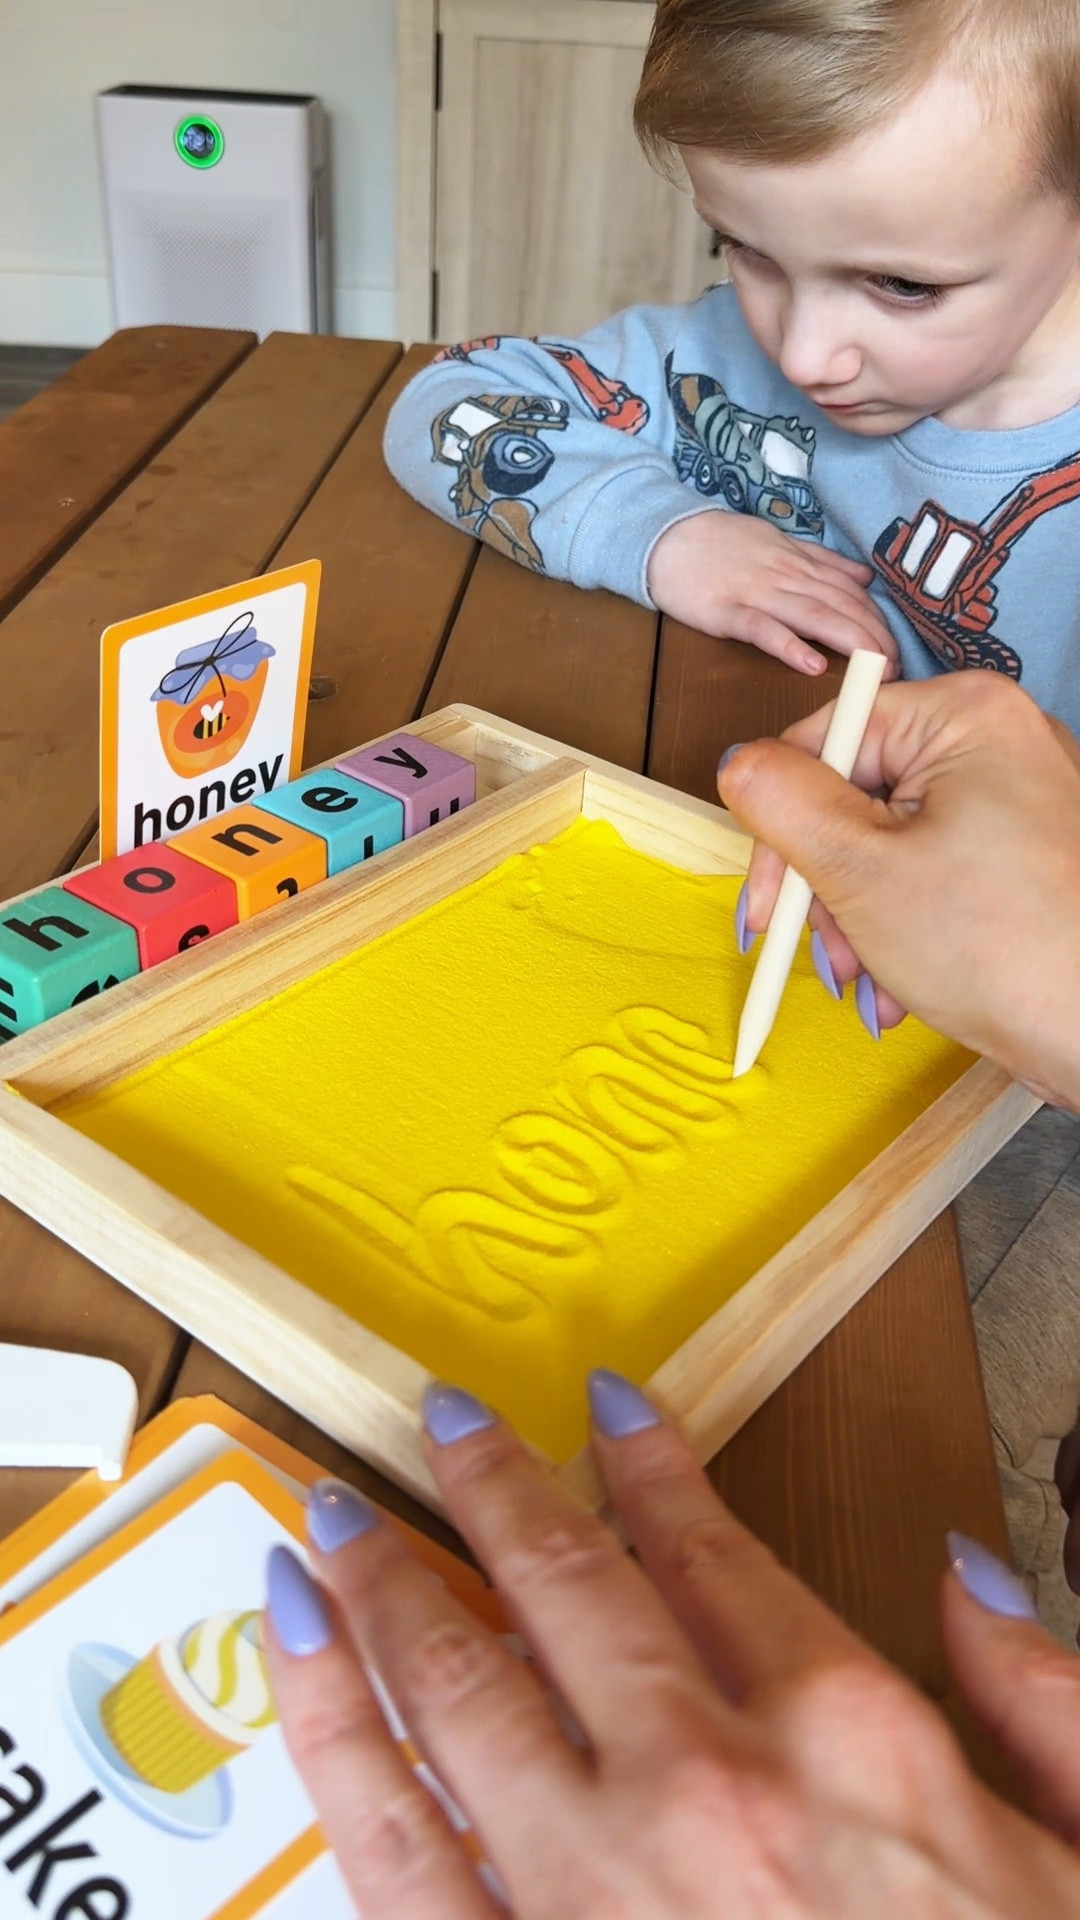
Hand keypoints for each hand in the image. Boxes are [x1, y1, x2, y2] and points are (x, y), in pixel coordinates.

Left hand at [266, 1376, 1079, 1917]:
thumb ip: (1038, 1696)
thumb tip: (966, 1570)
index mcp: (848, 1739)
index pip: (715, 1547)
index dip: (649, 1459)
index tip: (604, 1406)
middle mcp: (707, 1787)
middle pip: (565, 1583)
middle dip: (492, 1482)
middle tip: (441, 1420)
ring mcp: (594, 1889)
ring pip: (456, 1681)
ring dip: (388, 1579)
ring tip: (340, 1517)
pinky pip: (394, 1841)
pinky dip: (331, 1727)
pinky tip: (298, 1653)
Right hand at [646, 511, 898, 676]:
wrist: (667, 536)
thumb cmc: (721, 543)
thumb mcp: (779, 542)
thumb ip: (822, 562)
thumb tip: (864, 577)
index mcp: (800, 561)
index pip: (852, 592)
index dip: (879, 620)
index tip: (899, 647)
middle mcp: (786, 575)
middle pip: (842, 605)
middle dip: (875, 636)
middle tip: (897, 668)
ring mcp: (757, 592)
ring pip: (815, 615)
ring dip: (850, 642)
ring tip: (875, 668)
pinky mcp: (727, 612)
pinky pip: (764, 629)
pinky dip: (791, 646)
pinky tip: (813, 665)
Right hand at [719, 672, 1079, 1110]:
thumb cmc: (1010, 951)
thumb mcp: (861, 870)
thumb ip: (782, 802)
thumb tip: (738, 763)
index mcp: (964, 715)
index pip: (825, 739)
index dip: (780, 825)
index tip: (767, 905)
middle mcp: (999, 740)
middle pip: (856, 796)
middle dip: (826, 889)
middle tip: (821, 957)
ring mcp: (1019, 798)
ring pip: (891, 844)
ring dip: (860, 923)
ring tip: (870, 987)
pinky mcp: (1027, 854)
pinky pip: (936, 872)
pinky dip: (906, 928)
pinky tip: (904, 987)